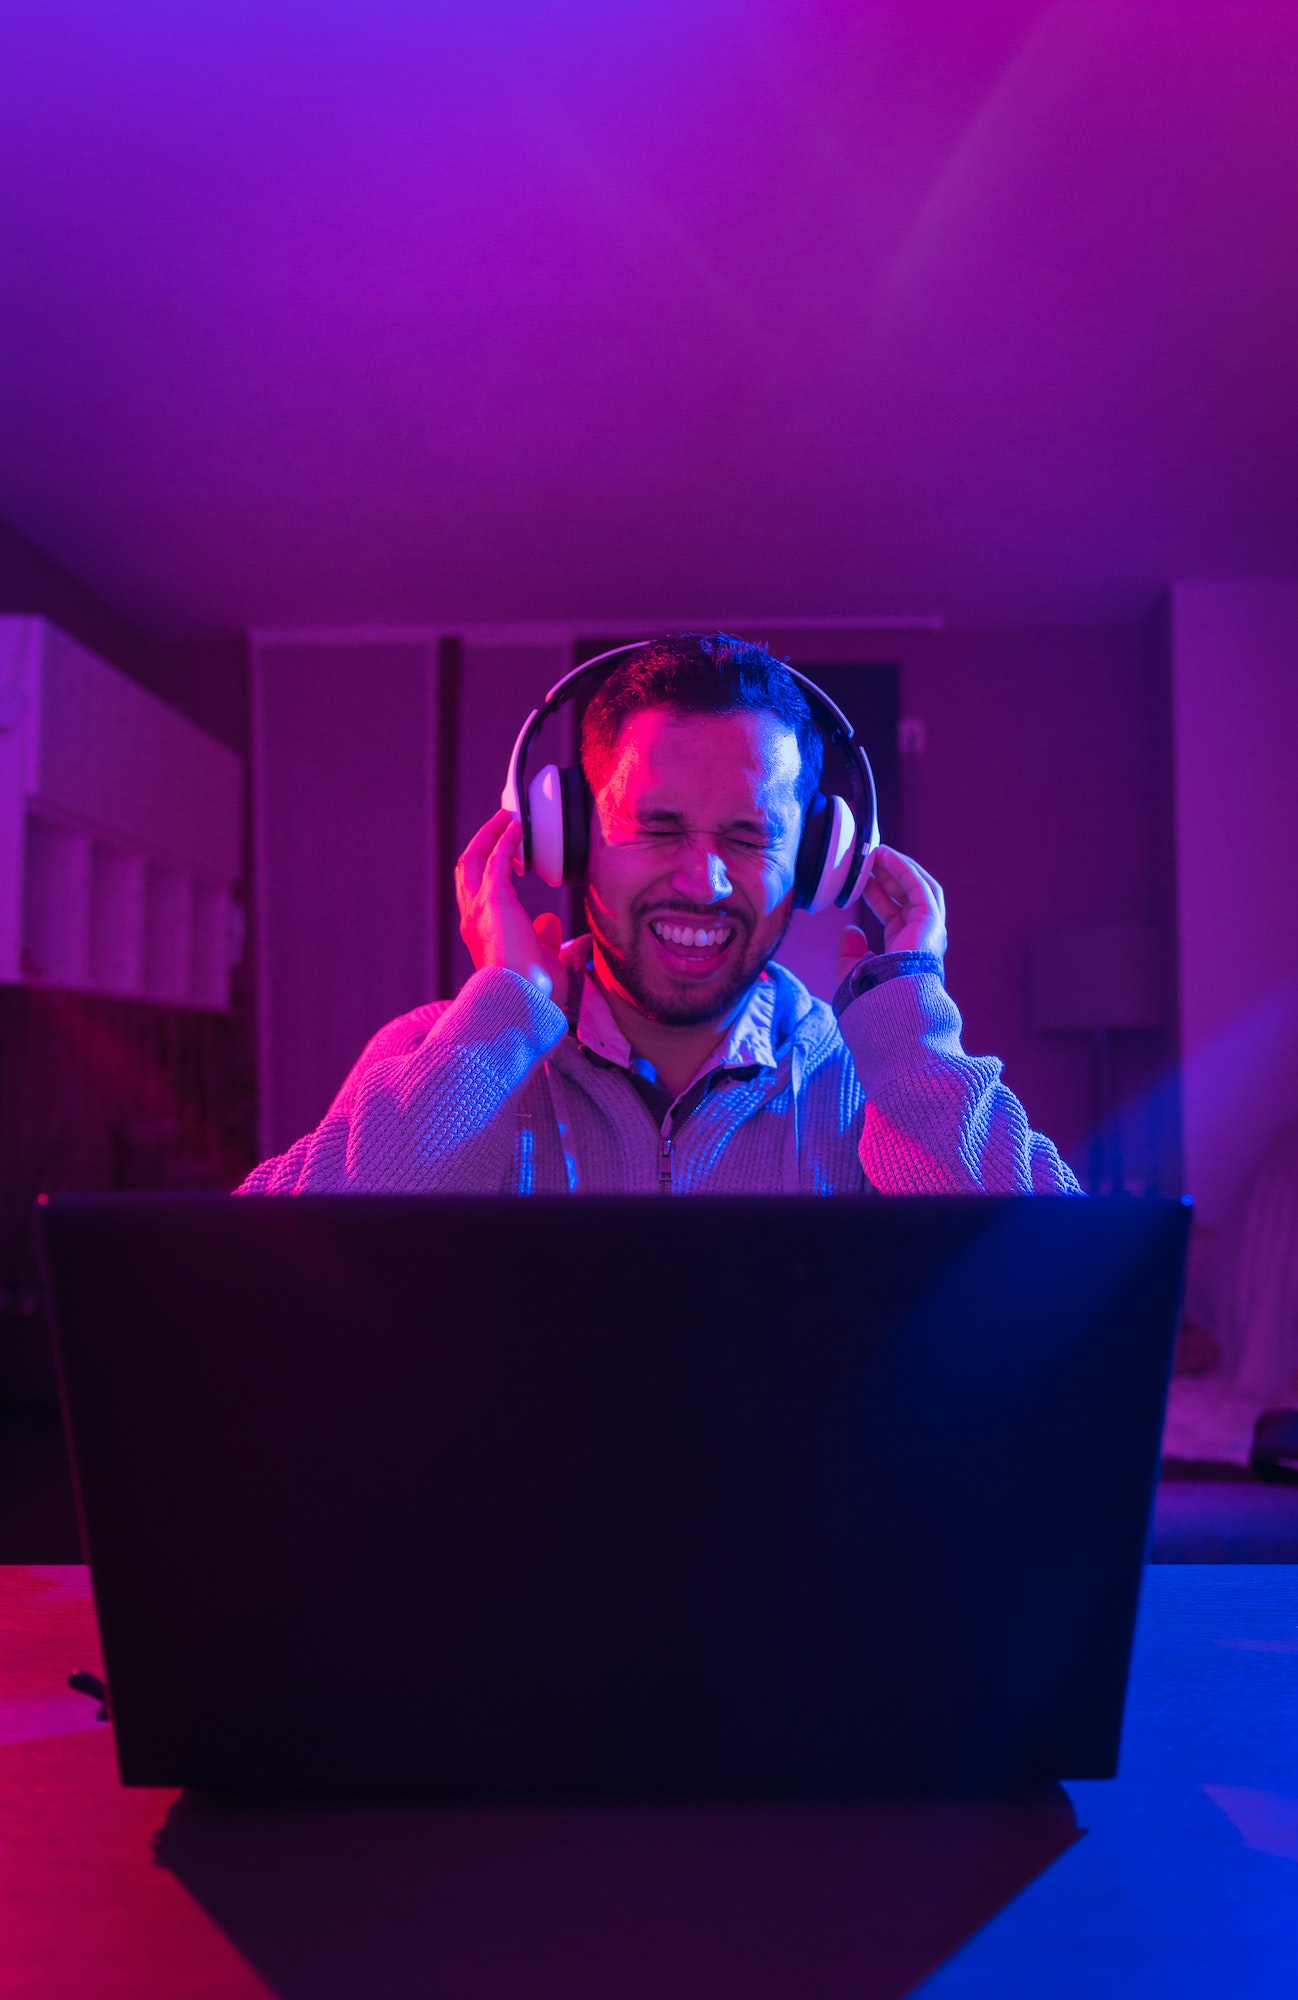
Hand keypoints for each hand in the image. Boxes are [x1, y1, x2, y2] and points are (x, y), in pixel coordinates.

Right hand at [455, 809, 567, 1007]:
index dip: (485, 870)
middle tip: (499, 825)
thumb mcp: (539, 959)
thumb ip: (541, 937)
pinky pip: (496, 860)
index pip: (475, 894)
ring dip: (490, 835)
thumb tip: (548, 921)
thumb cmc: (531, 990)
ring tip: (506, 818)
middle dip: (481, 843)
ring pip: (474, 860)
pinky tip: (516, 827)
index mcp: (479, 934)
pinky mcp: (494, 901)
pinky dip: (505, 841)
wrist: (522, 1000)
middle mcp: (472, 918)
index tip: (504, 854)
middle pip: (467, 869)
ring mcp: (479, 909)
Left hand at [835, 844, 947, 987]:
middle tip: (868, 860)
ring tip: (878, 852)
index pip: (892, 913)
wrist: (888, 1006)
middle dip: (887, 877)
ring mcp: (929, 929)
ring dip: (898, 869)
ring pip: (917, 888)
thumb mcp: (853, 971)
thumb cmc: (871, 996)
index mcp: (904, 950)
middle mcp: (920, 938)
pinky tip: (887, 857)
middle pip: (906, 897)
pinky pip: (918, 887)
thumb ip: (850, 953)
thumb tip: (850, 931)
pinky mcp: (931, 921)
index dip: (877, 894)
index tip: (860, 880)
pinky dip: (904, 869)